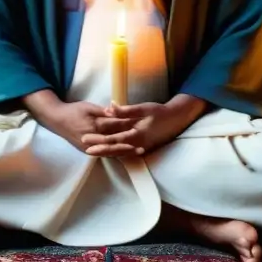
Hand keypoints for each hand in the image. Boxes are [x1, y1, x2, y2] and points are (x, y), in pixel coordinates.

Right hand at [26, 96, 136, 155]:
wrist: (57, 120)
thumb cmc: (73, 111)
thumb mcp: (88, 107)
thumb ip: (103, 111)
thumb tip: (117, 112)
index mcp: (93, 127)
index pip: (114, 127)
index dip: (127, 127)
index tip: (140, 126)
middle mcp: (92, 140)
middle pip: (114, 142)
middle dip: (129, 144)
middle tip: (143, 147)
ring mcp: (89, 148)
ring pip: (110, 151)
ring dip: (125, 152)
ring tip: (139, 152)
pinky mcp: (88, 151)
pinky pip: (104, 154)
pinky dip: (116, 154)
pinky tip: (126, 154)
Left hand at [82, 95, 206, 157]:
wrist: (176, 119)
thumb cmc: (160, 112)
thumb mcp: (143, 108)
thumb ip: (126, 110)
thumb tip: (109, 108)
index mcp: (136, 134)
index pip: (113, 138)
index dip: (98, 139)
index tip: (85, 138)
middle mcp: (137, 144)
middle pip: (114, 149)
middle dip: (99, 149)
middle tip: (85, 149)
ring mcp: (140, 148)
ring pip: (119, 153)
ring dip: (106, 152)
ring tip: (92, 152)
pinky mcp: (143, 148)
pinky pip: (126, 152)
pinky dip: (116, 153)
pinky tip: (108, 153)